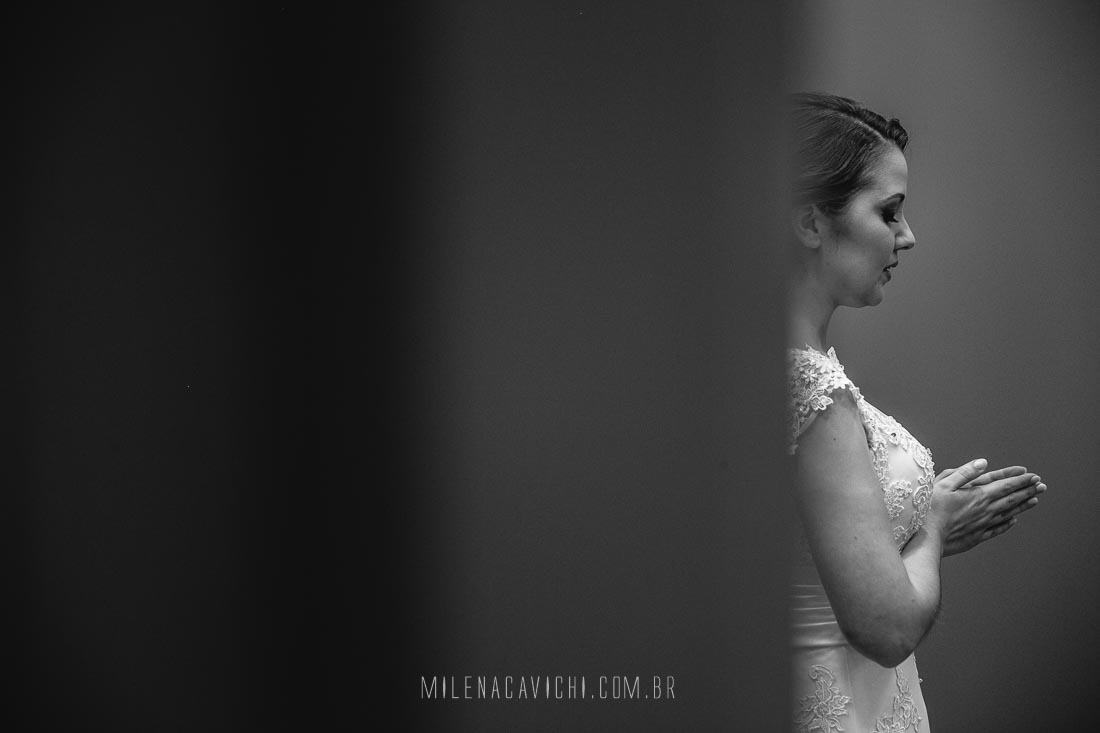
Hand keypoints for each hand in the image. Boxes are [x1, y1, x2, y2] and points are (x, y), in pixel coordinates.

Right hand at [930, 461, 1045, 556]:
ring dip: (1022, 506)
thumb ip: (965, 472)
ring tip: (1034, 500)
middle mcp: (985, 510)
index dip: (1020, 480)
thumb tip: (983, 463)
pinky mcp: (978, 536)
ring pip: (1008, 513)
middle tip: (1041, 486)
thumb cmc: (931, 508)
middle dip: (1027, 491)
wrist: (928, 537)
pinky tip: (1013, 520)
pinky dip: (1008, 523)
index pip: (1005, 485)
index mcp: (978, 496)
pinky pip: (998, 529)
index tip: (1034, 476)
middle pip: (1011, 499)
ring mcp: (983, 524)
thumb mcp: (944, 484)